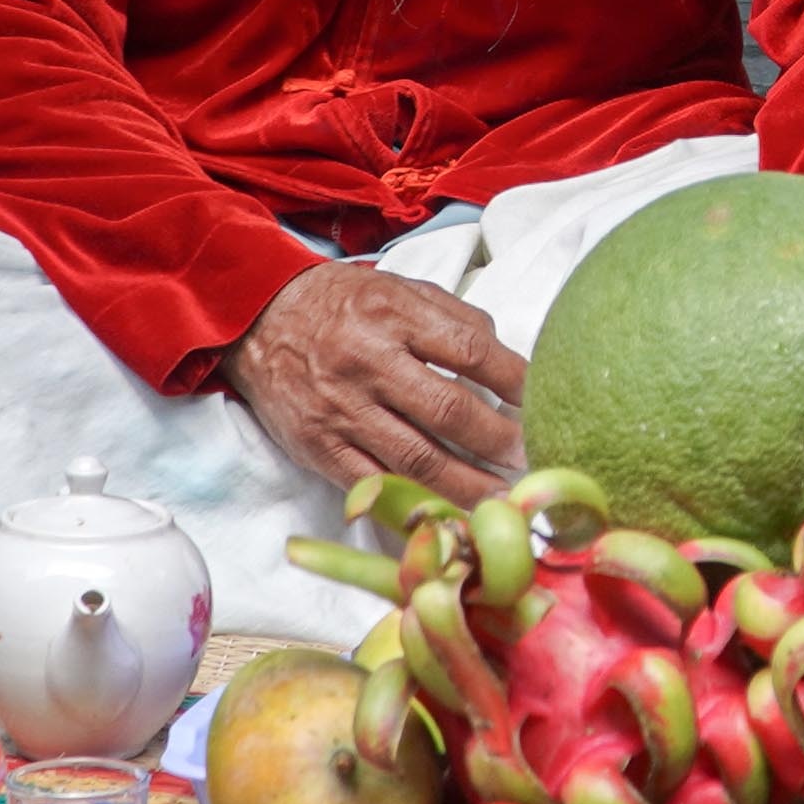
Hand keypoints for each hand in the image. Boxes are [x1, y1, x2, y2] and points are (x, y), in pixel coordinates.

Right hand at [228, 260, 527, 502]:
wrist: (258, 318)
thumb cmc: (342, 304)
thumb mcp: (399, 289)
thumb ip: (455, 318)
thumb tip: (508, 361)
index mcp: (393, 316)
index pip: (470, 351)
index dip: (515, 380)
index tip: (545, 401)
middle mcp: (368, 363)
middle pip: (448, 412)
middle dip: (500, 441)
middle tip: (535, 459)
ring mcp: (342, 411)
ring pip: (416, 459)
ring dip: (468, 485)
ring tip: (505, 501)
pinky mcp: (320, 447)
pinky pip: (374, 486)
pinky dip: (413, 505)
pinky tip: (447, 515)